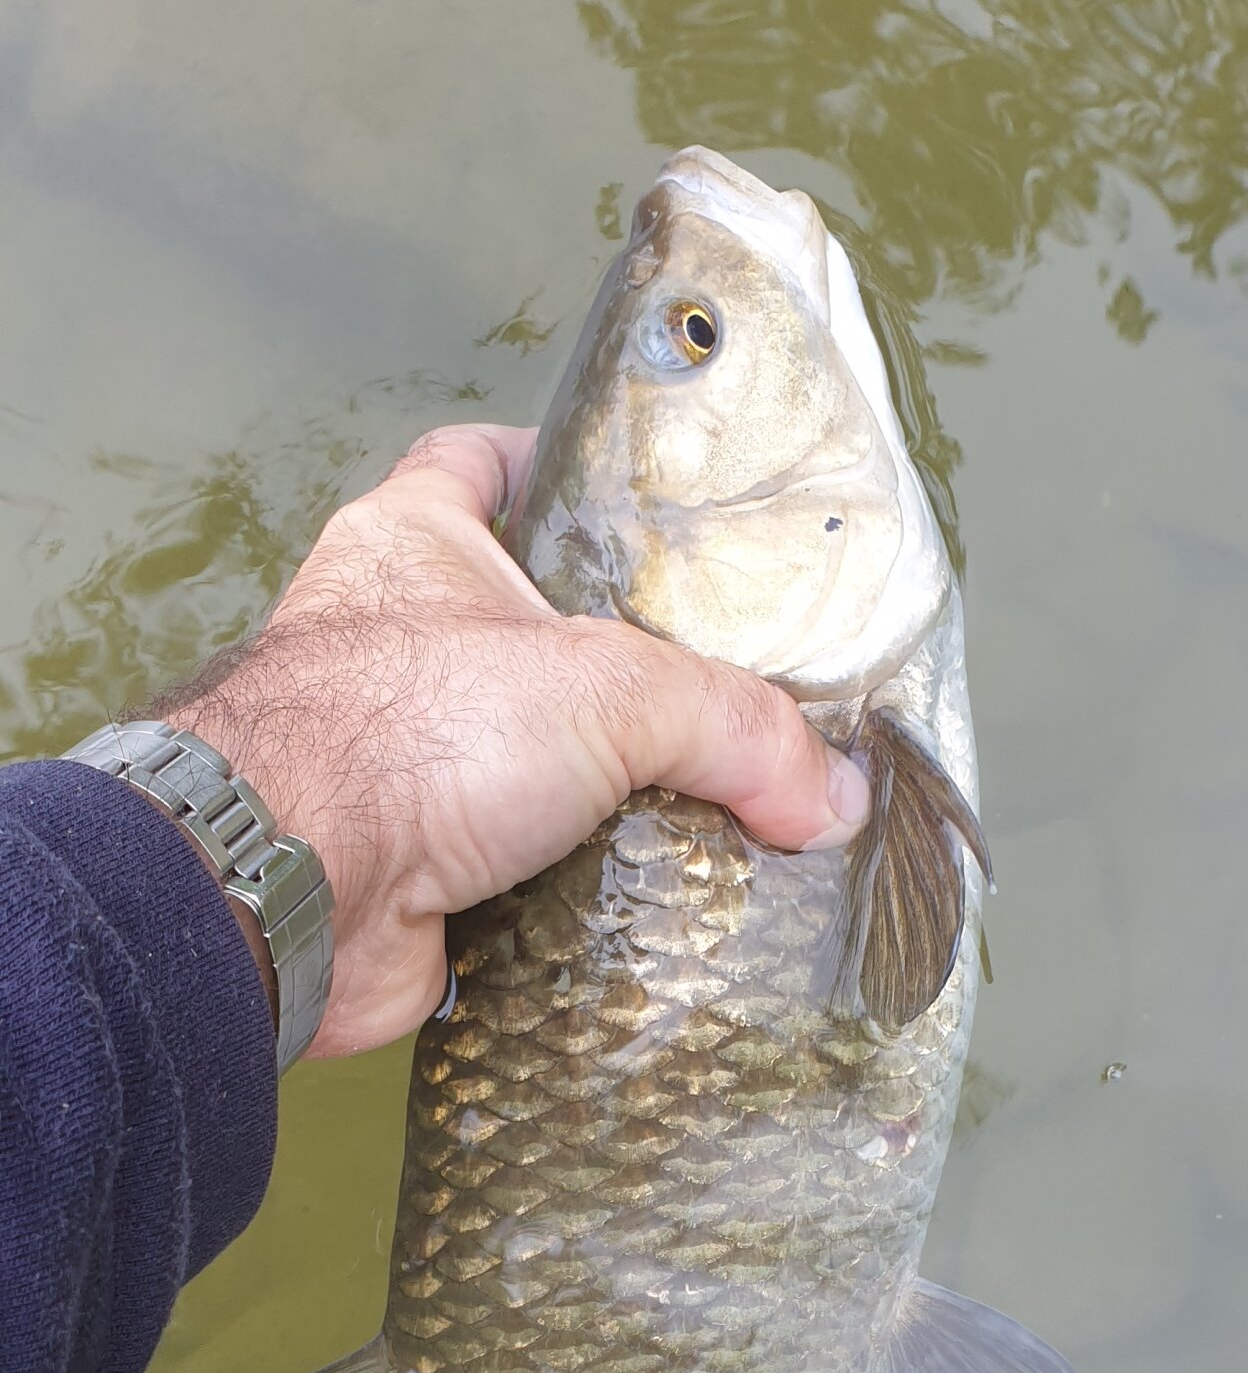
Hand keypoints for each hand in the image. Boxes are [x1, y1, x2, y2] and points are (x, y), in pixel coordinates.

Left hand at [162, 425, 870, 1058]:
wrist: (292, 893)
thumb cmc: (403, 734)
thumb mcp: (608, 689)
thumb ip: (734, 726)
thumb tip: (830, 793)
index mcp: (414, 546)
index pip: (480, 464)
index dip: (556, 467)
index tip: (640, 500)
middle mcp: (397, 648)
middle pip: (531, 635)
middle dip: (625, 669)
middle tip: (728, 691)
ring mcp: (403, 769)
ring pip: (533, 768)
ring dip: (614, 797)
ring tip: (724, 807)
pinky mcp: (419, 878)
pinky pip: (528, 879)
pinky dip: (589, 897)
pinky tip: (667, 908)